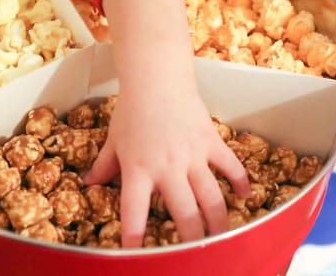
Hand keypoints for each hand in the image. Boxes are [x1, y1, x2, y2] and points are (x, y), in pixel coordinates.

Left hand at [85, 82, 250, 247]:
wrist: (156, 78)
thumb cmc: (131, 110)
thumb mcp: (114, 140)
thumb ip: (104, 165)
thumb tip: (88, 183)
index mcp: (138, 170)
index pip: (134, 213)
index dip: (135, 238)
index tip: (137, 258)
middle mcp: (167, 167)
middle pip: (184, 213)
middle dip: (192, 240)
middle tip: (197, 256)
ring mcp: (192, 155)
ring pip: (211, 197)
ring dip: (219, 222)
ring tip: (224, 239)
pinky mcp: (210, 142)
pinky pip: (231, 166)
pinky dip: (241, 181)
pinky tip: (247, 197)